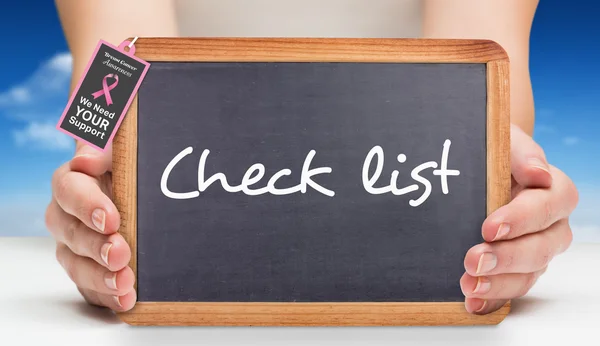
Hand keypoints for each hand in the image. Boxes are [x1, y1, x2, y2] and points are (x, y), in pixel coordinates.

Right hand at [45, 144, 135, 310]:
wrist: (150, 189)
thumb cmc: (133, 164)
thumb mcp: (123, 148)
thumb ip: (105, 148)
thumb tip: (86, 161)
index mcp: (75, 180)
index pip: (68, 190)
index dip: (87, 206)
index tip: (111, 219)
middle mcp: (69, 215)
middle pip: (70, 233)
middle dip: (95, 246)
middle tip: (120, 254)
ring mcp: (77, 245)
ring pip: (76, 264)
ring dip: (99, 277)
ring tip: (124, 284)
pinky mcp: (90, 268)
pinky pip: (90, 287)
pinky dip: (106, 296)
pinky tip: (125, 301)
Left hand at [461, 124, 578, 313]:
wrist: (479, 170)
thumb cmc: (495, 154)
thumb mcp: (505, 142)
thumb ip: (521, 153)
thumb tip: (539, 172)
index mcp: (554, 191)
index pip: (548, 206)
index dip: (521, 219)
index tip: (489, 227)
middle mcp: (551, 226)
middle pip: (541, 248)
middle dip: (506, 257)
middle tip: (473, 260)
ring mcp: (535, 250)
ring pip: (529, 274)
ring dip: (498, 283)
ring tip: (468, 285)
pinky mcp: (516, 269)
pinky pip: (511, 289)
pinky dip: (492, 299)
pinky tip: (472, 302)